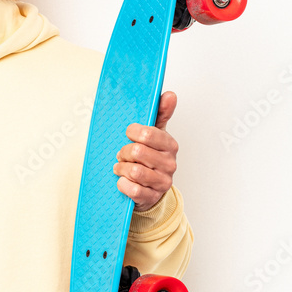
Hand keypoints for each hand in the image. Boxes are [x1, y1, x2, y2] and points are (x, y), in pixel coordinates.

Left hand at [114, 91, 178, 211]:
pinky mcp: (151, 197)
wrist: (152, 189)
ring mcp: (161, 181)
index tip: (128, 134)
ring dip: (121, 168)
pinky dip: (122, 184)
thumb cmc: (151, 158)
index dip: (132, 133)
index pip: (148, 134)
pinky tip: (123, 181)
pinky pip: (132, 189)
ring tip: (121, 167)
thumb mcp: (156, 135)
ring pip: (133, 171)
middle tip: (122, 154)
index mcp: (169, 145)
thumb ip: (161, 114)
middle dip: (123, 152)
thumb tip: (170, 94)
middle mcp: (169, 163)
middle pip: (137, 151)